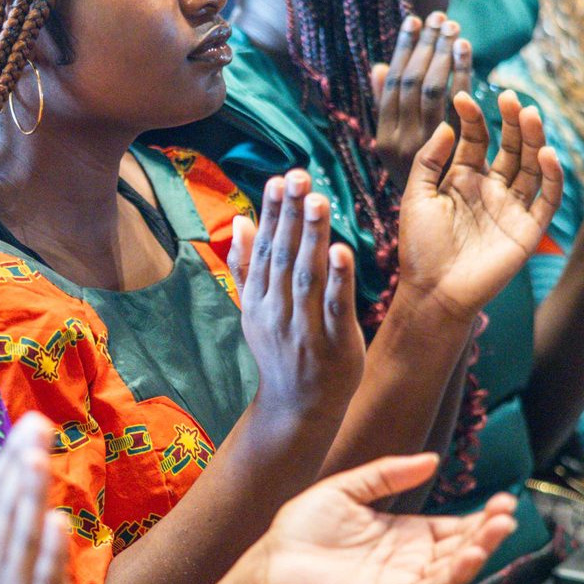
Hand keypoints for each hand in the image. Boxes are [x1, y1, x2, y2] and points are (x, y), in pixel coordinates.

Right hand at [0, 414, 90, 583]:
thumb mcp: (14, 545)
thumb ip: (18, 502)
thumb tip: (29, 445)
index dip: (12, 456)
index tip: (31, 420)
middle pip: (9, 507)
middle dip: (22, 466)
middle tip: (35, 425)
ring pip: (24, 538)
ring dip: (30, 499)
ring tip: (39, 461)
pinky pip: (46, 578)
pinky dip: (51, 551)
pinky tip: (60, 521)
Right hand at [228, 171, 364, 429]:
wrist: (298, 408)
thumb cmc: (281, 352)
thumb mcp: (255, 311)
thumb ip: (246, 267)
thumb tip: (240, 221)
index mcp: (259, 300)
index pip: (265, 249)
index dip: (272, 213)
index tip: (277, 178)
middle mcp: (278, 311)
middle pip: (284, 256)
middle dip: (291, 214)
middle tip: (298, 175)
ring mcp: (305, 328)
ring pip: (308, 276)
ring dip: (312, 237)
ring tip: (318, 199)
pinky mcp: (335, 344)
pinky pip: (336, 308)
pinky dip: (339, 280)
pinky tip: (343, 250)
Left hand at [240, 453, 518, 583]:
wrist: (271, 561)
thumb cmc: (303, 528)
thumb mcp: (349, 488)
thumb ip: (388, 474)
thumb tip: (432, 460)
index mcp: (406, 535)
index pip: (455, 527)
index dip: (481, 517)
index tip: (504, 500)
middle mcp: (411, 561)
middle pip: (462, 547)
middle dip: (489, 531)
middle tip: (509, 510)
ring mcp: (404, 583)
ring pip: (453, 569)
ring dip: (480, 550)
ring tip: (501, 527)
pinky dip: (454, 574)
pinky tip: (472, 554)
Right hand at [371, 12, 472, 189]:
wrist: (440, 252)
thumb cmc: (423, 197)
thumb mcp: (400, 152)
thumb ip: (389, 109)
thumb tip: (378, 67)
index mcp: (385, 141)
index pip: (392, 86)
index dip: (402, 50)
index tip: (413, 21)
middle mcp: (400, 144)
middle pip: (413, 84)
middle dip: (426, 46)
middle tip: (439, 17)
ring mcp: (426, 150)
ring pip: (433, 90)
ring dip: (442, 54)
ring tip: (453, 28)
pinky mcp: (452, 154)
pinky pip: (458, 105)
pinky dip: (462, 74)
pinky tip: (466, 51)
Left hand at [395, 89, 563, 324]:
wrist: (433, 292)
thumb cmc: (419, 248)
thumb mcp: (416, 196)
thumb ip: (428, 160)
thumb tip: (445, 125)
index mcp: (462, 179)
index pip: (476, 139)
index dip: (473, 118)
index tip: (462, 98)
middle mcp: (490, 189)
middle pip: (509, 147)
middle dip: (511, 121)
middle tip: (511, 97)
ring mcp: (511, 208)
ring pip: (531, 166)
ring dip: (533, 140)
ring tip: (530, 115)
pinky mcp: (528, 229)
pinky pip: (547, 199)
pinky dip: (552, 177)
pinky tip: (547, 153)